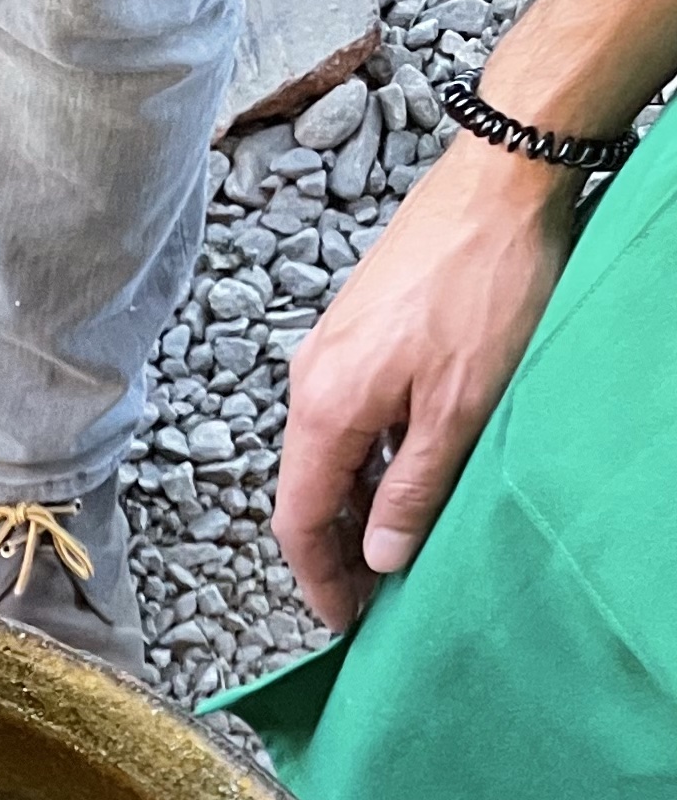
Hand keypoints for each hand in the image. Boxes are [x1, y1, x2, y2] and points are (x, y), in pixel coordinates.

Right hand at [273, 138, 584, 626]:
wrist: (501, 177)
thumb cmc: (486, 284)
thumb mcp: (461, 406)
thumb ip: (413, 487)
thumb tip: (379, 556)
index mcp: (322, 409)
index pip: (298, 520)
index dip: (320, 579)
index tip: (347, 621)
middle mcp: (310, 382)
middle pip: (308, 488)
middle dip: (338, 546)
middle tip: (380, 590)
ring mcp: (331, 350)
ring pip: (332, 450)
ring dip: (359, 498)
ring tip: (403, 532)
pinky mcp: (358, 326)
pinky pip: (350, 411)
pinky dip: (371, 452)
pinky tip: (411, 460)